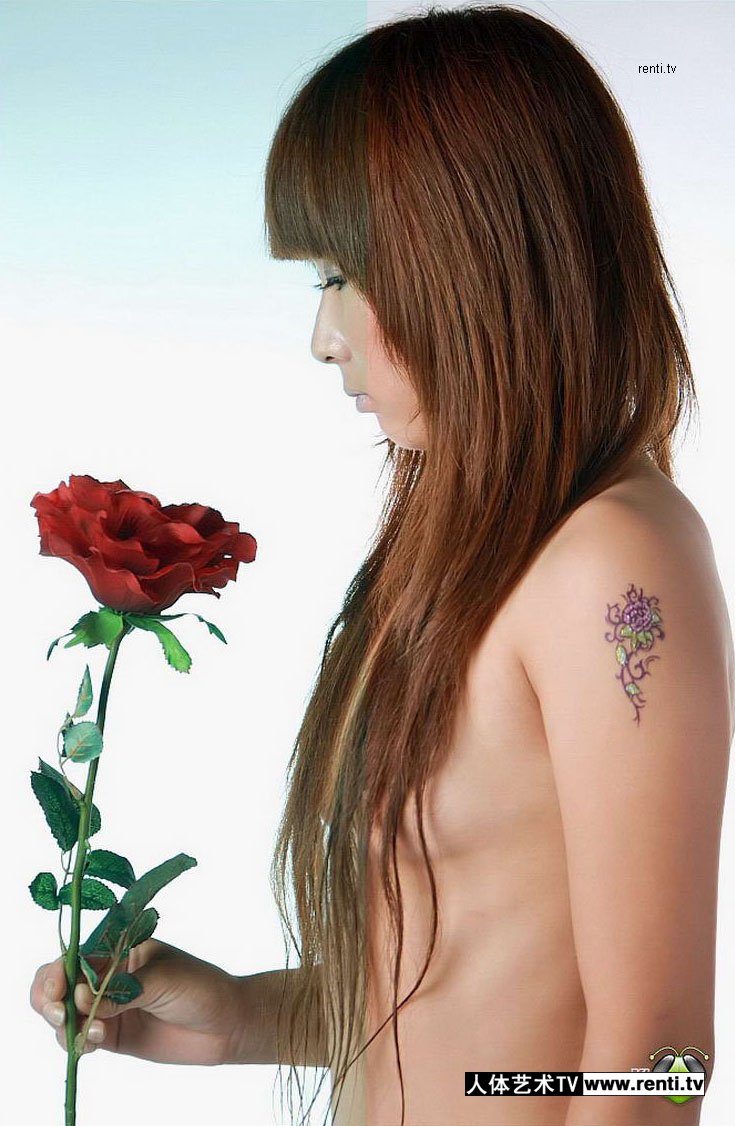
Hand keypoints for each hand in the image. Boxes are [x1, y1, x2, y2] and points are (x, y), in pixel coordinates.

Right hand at [30, 938, 244, 1065]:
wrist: (226, 1024)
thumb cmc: (201, 987)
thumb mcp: (162, 978)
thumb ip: (121, 990)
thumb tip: (79, 1001)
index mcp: (120, 950)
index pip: (77, 955)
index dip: (59, 971)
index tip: (56, 989)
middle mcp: (108, 977)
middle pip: (60, 983)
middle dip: (49, 997)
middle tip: (60, 1015)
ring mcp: (108, 1007)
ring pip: (65, 1014)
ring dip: (62, 1024)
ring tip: (87, 1032)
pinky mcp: (112, 1036)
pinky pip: (81, 1038)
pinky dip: (77, 1041)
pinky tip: (93, 1042)